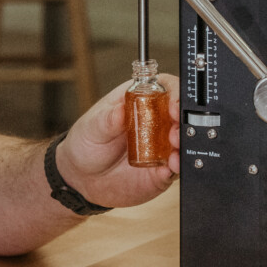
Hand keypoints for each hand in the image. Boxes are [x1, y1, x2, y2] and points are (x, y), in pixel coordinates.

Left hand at [57, 74, 180, 208]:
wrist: (82, 178)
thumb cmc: (86, 144)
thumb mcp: (91, 127)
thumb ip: (106, 119)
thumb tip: (119, 110)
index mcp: (140, 100)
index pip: (166, 88)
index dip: (175, 94)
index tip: (173, 106)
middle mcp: (156, 121)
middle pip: (182, 114)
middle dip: (184, 122)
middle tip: (175, 133)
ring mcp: (162, 146)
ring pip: (184, 142)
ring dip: (184, 145)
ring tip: (173, 151)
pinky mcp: (162, 169)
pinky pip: (177, 167)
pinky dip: (177, 167)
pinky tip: (169, 167)